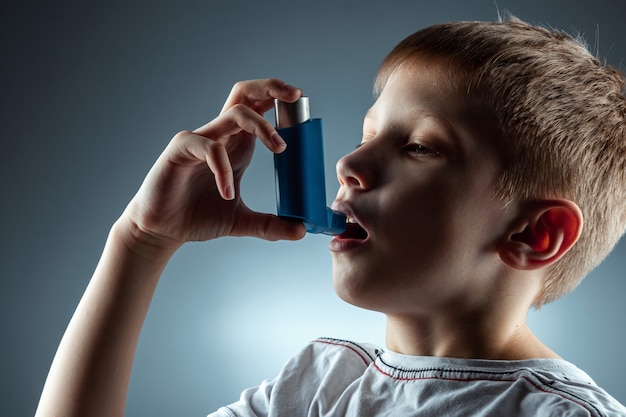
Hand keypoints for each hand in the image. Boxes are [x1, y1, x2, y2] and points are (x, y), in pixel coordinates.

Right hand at [120, 79, 306, 248]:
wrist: (162, 230)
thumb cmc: (197, 216)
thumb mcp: (241, 222)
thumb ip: (270, 225)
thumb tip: (300, 231)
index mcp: (238, 144)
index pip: (259, 107)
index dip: (279, 99)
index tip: (302, 103)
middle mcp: (221, 136)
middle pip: (245, 94)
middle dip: (272, 88)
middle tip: (297, 96)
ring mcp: (201, 140)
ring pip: (234, 113)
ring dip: (262, 125)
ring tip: (280, 149)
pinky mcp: (181, 151)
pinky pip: (208, 147)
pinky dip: (223, 167)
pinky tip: (227, 192)